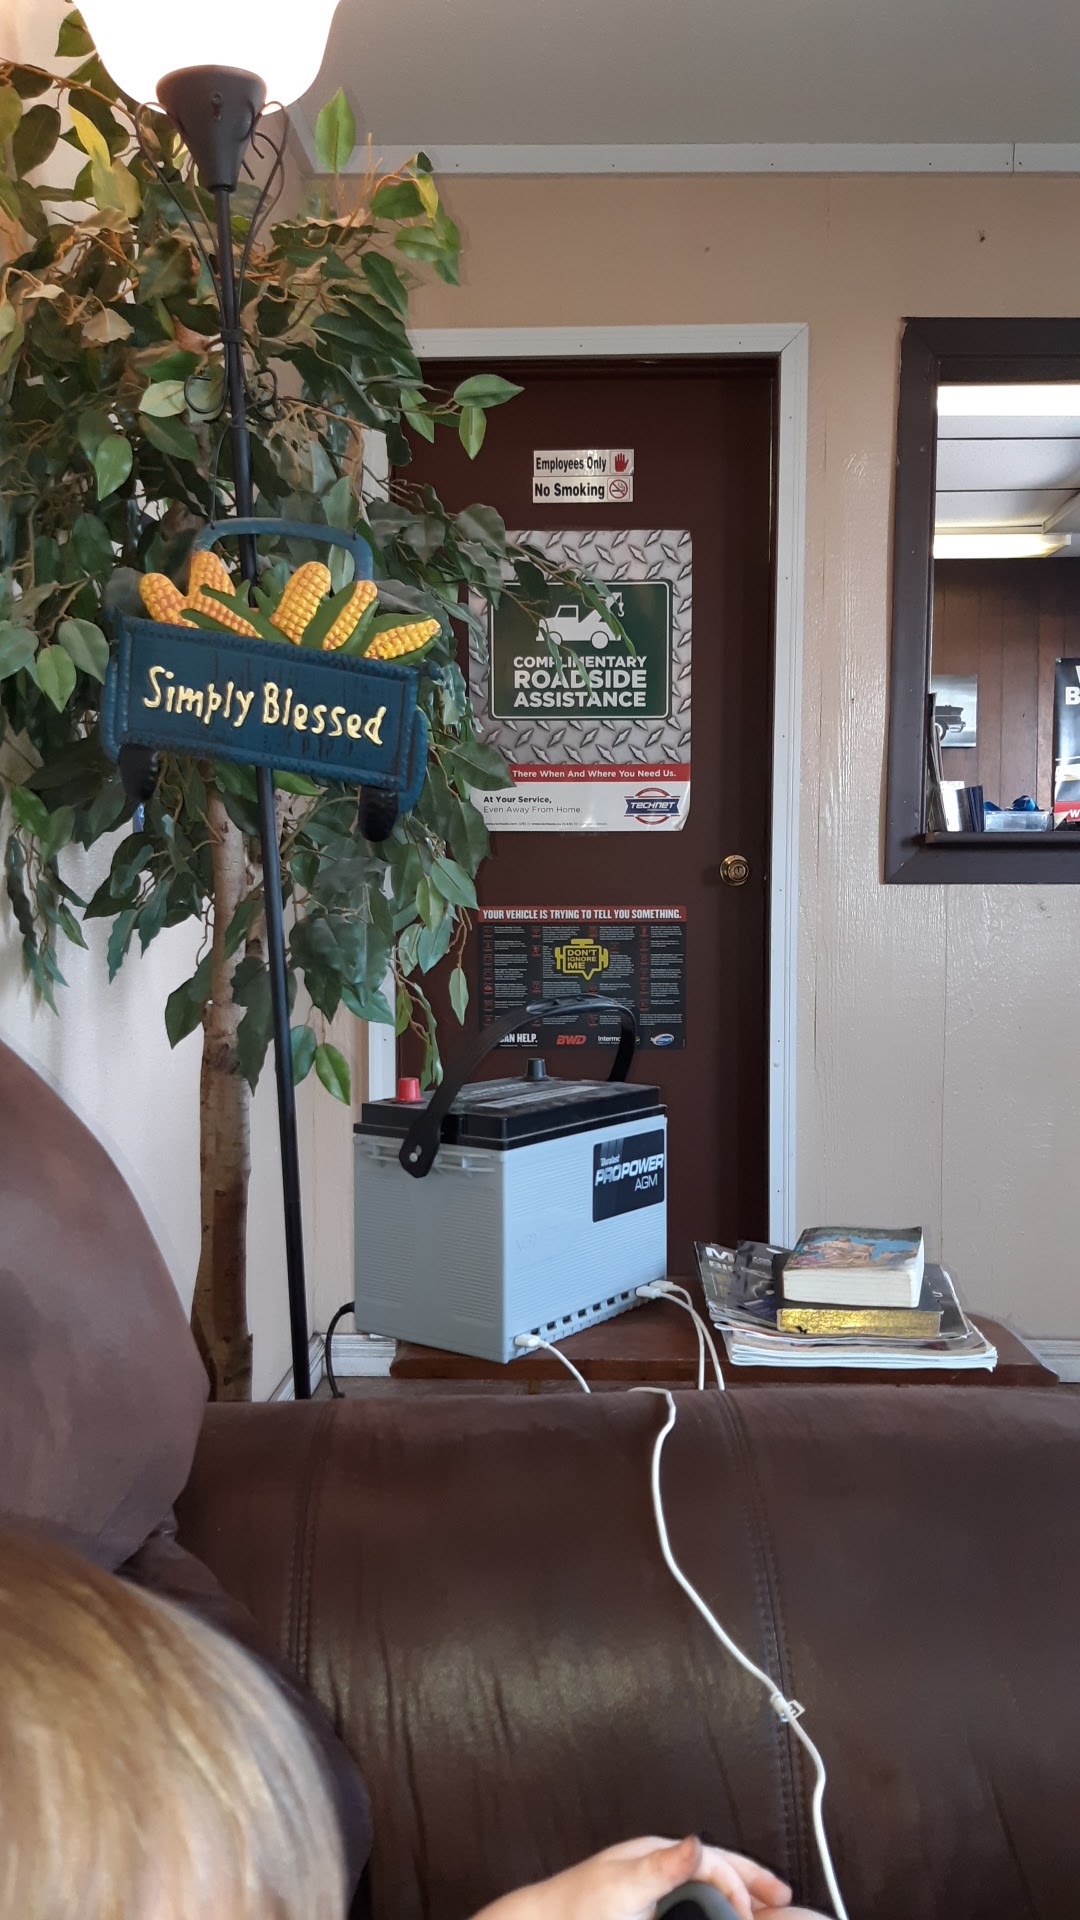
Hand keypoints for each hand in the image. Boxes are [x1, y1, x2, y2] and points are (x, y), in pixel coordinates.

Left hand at [471, 1833, 796, 1919]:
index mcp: (656, 1853)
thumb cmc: (577, 1906)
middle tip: (784, 1895)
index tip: (755, 1914)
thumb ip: (662, 1866)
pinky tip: (716, 1913)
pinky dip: (711, 1903)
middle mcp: (656, 1863)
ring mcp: (649, 1883)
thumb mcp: (624, 1888)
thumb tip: (698, 1840)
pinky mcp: (642, 1903)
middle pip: (715, 1865)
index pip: (712, 1861)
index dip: (739, 1886)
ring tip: (761, 1906)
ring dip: (735, 1890)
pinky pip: (688, 1898)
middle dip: (751, 1878)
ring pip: (704, 1881)